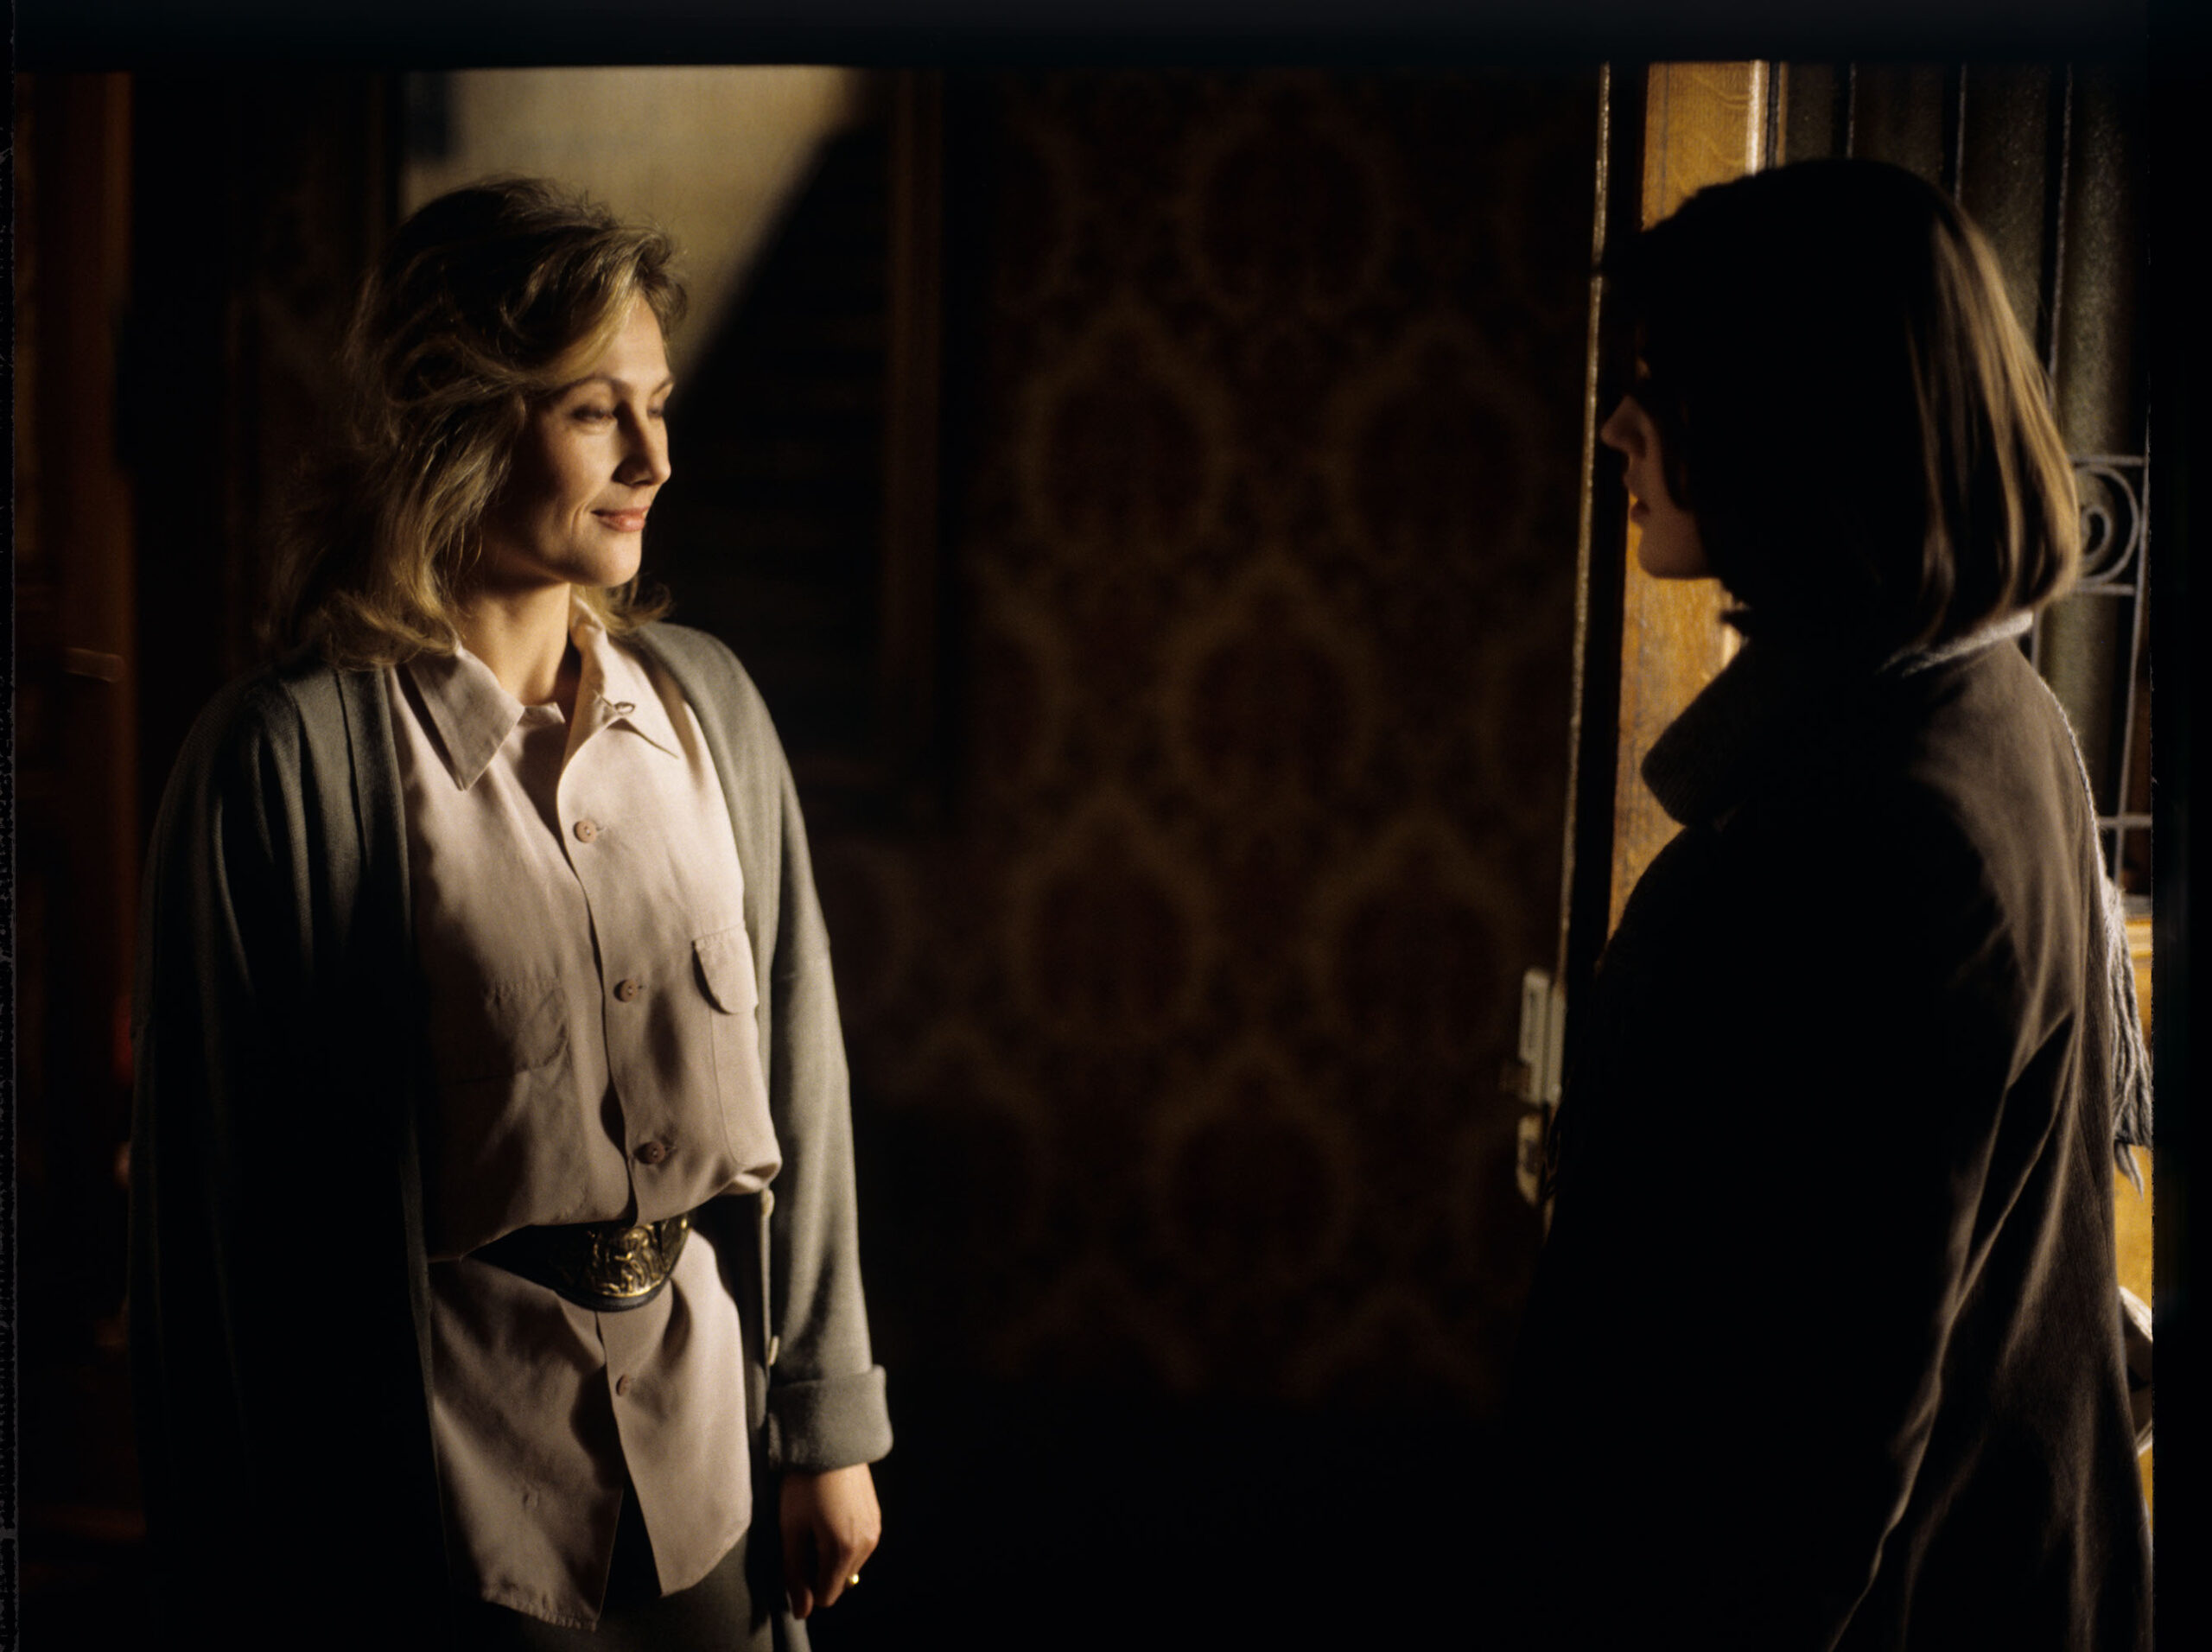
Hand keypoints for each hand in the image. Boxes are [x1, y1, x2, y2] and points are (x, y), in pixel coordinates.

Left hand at [779, 1463, 880, 1619]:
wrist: (831, 1440)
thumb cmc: (805, 1482)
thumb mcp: (791, 1528)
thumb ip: (795, 1572)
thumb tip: (801, 1610)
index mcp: (844, 1550)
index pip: (826, 1595)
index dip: (805, 1584)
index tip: (794, 1557)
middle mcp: (866, 1544)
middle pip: (838, 1581)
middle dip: (819, 1568)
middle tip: (803, 1535)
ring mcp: (874, 1530)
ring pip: (849, 1564)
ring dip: (831, 1555)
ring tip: (816, 1521)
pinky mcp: (876, 1517)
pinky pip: (859, 1546)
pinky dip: (843, 1540)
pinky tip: (830, 1514)